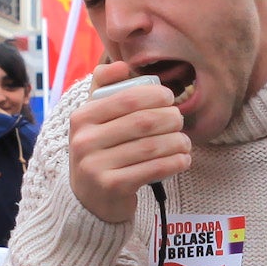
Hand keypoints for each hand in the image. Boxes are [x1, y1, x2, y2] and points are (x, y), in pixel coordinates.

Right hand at [66, 62, 188, 225]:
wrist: (89, 200)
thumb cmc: (100, 151)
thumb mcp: (94, 120)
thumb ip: (104, 88)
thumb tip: (122, 65)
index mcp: (81, 117)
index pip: (126, 98)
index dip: (154, 94)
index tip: (169, 98)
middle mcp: (84, 140)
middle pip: (142, 121)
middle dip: (170, 118)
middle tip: (179, 120)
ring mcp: (95, 166)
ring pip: (151, 146)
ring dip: (177, 142)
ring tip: (185, 142)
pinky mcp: (112, 187)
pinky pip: (153, 169)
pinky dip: (174, 162)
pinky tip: (183, 159)